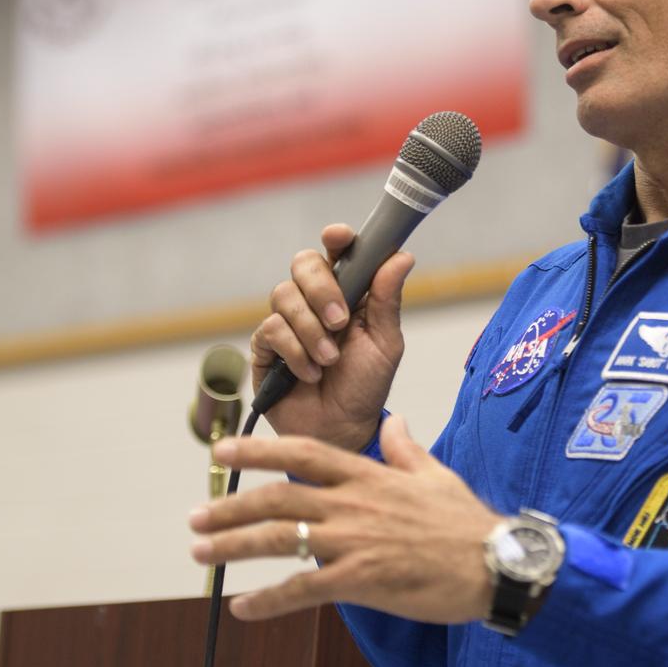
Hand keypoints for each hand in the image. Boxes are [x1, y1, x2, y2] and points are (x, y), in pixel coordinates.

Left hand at [188, 416, 502, 622]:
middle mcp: (354, 503)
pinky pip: (303, 590)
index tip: (222, 451)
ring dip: (234, 546)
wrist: (494, 562)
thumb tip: (394, 421)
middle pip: (278, 498)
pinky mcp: (361, 580)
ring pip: (281, 539)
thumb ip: (404, 448)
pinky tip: (242, 607)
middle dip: (229, 507)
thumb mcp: (434, 473)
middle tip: (194, 518)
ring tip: (199, 555)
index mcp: (368, 475)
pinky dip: (267, 600)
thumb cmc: (466, 520)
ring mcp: (355, 541)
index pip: (302, 453)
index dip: (257, 451)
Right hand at [250, 224, 414, 450]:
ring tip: (330, 360)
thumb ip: (387, 299)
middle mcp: (315, 300)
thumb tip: (402, 256)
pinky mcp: (265, 346)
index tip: (339, 237)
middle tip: (341, 320)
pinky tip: (310, 373)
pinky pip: (270, 329)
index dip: (336, 238)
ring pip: (284, 295)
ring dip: (311, 329)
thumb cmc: (366, 385)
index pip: (338, 252)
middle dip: (322, 288)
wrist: (341, 429)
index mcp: (348, 292)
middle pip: (303, 263)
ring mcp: (288, 321)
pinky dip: (295, 352)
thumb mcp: (385, 342)